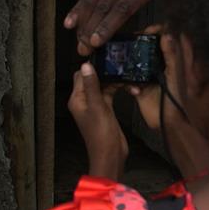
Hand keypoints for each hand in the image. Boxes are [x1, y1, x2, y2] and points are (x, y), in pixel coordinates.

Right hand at [64, 0, 172, 55]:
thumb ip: (158, 7)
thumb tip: (152, 34)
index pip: (123, 8)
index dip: (107, 26)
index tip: (96, 41)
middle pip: (104, 6)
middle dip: (91, 29)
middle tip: (83, 48)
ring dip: (83, 21)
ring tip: (76, 38)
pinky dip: (78, 6)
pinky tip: (70, 20)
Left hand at [69, 62, 127, 178]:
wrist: (111, 154)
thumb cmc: (101, 133)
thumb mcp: (97, 106)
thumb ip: (92, 85)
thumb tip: (86, 65)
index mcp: (77, 99)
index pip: (81, 76)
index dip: (91, 66)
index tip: (105, 55)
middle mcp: (84, 100)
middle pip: (93, 79)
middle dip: (105, 71)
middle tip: (120, 62)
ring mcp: (96, 105)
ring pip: (104, 85)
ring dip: (115, 81)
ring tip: (128, 74)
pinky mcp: (106, 109)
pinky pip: (111, 94)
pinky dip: (119, 90)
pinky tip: (131, 87)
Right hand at [124, 24, 165, 129]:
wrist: (166, 122)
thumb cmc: (175, 99)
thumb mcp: (174, 75)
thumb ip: (172, 56)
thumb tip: (167, 35)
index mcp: (169, 61)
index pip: (163, 39)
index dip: (157, 31)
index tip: (148, 29)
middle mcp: (157, 66)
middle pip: (146, 47)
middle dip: (138, 43)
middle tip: (131, 40)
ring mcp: (146, 76)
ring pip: (135, 61)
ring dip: (129, 60)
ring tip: (124, 58)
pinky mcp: (137, 87)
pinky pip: (128, 80)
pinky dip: (128, 83)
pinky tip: (134, 89)